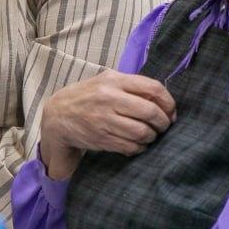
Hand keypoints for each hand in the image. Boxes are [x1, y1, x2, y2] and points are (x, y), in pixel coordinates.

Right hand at [39, 70, 175, 179]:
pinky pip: (130, 146)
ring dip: (152, 136)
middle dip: (163, 122)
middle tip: (164, 126)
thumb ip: (133, 87)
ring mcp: (104, 120)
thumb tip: (163, 102)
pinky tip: (139, 144)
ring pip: (142, 132)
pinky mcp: (101, 138)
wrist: (58, 115)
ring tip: (151, 135)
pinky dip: (140, 147)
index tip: (171, 111)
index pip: (153, 88)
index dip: (168, 102)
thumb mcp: (108, 81)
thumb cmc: (89, 96)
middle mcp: (109, 98)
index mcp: (114, 80)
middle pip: (150, 112)